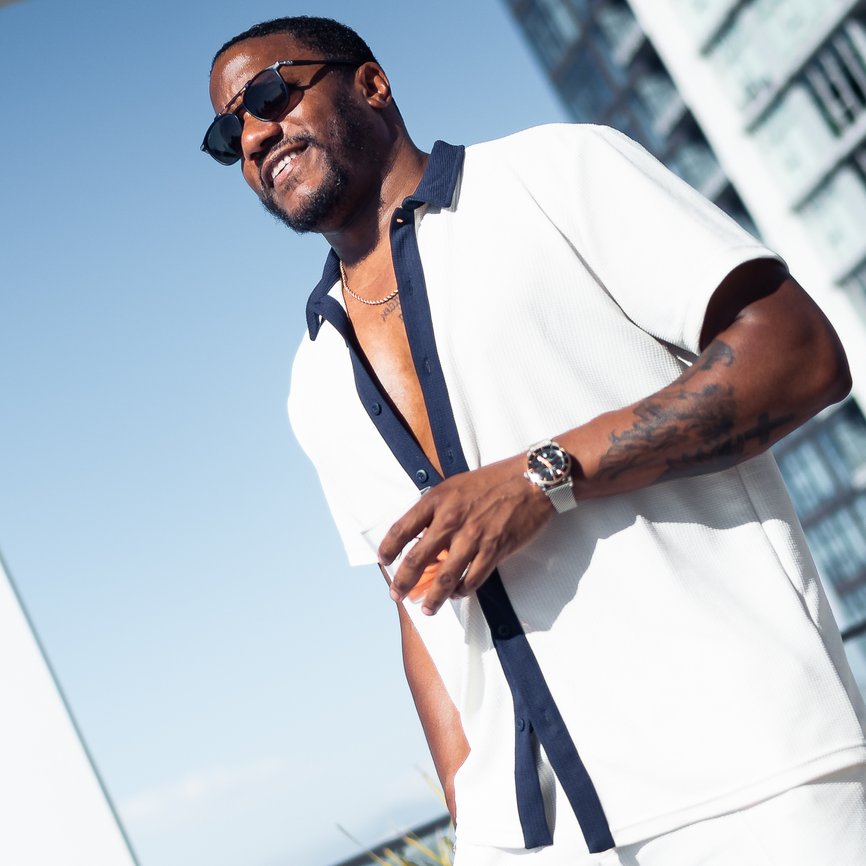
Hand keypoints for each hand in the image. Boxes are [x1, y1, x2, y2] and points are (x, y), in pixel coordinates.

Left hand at [379, 454, 556, 614]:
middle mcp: (450, 520)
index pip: (402, 529)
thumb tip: (423, 535)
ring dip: (432, 597)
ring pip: (444, 578)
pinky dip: (463, 590)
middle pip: (416, 559)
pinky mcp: (494, 550)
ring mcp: (472, 537)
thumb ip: (438, 509)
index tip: (383, 561)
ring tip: (426, 609)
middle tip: (397, 594)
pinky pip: (473, 579)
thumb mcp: (456, 486)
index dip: (388, 548)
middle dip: (403, 582)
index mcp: (437, 500)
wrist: (530, 480)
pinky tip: (457, 594)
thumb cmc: (493, 480)